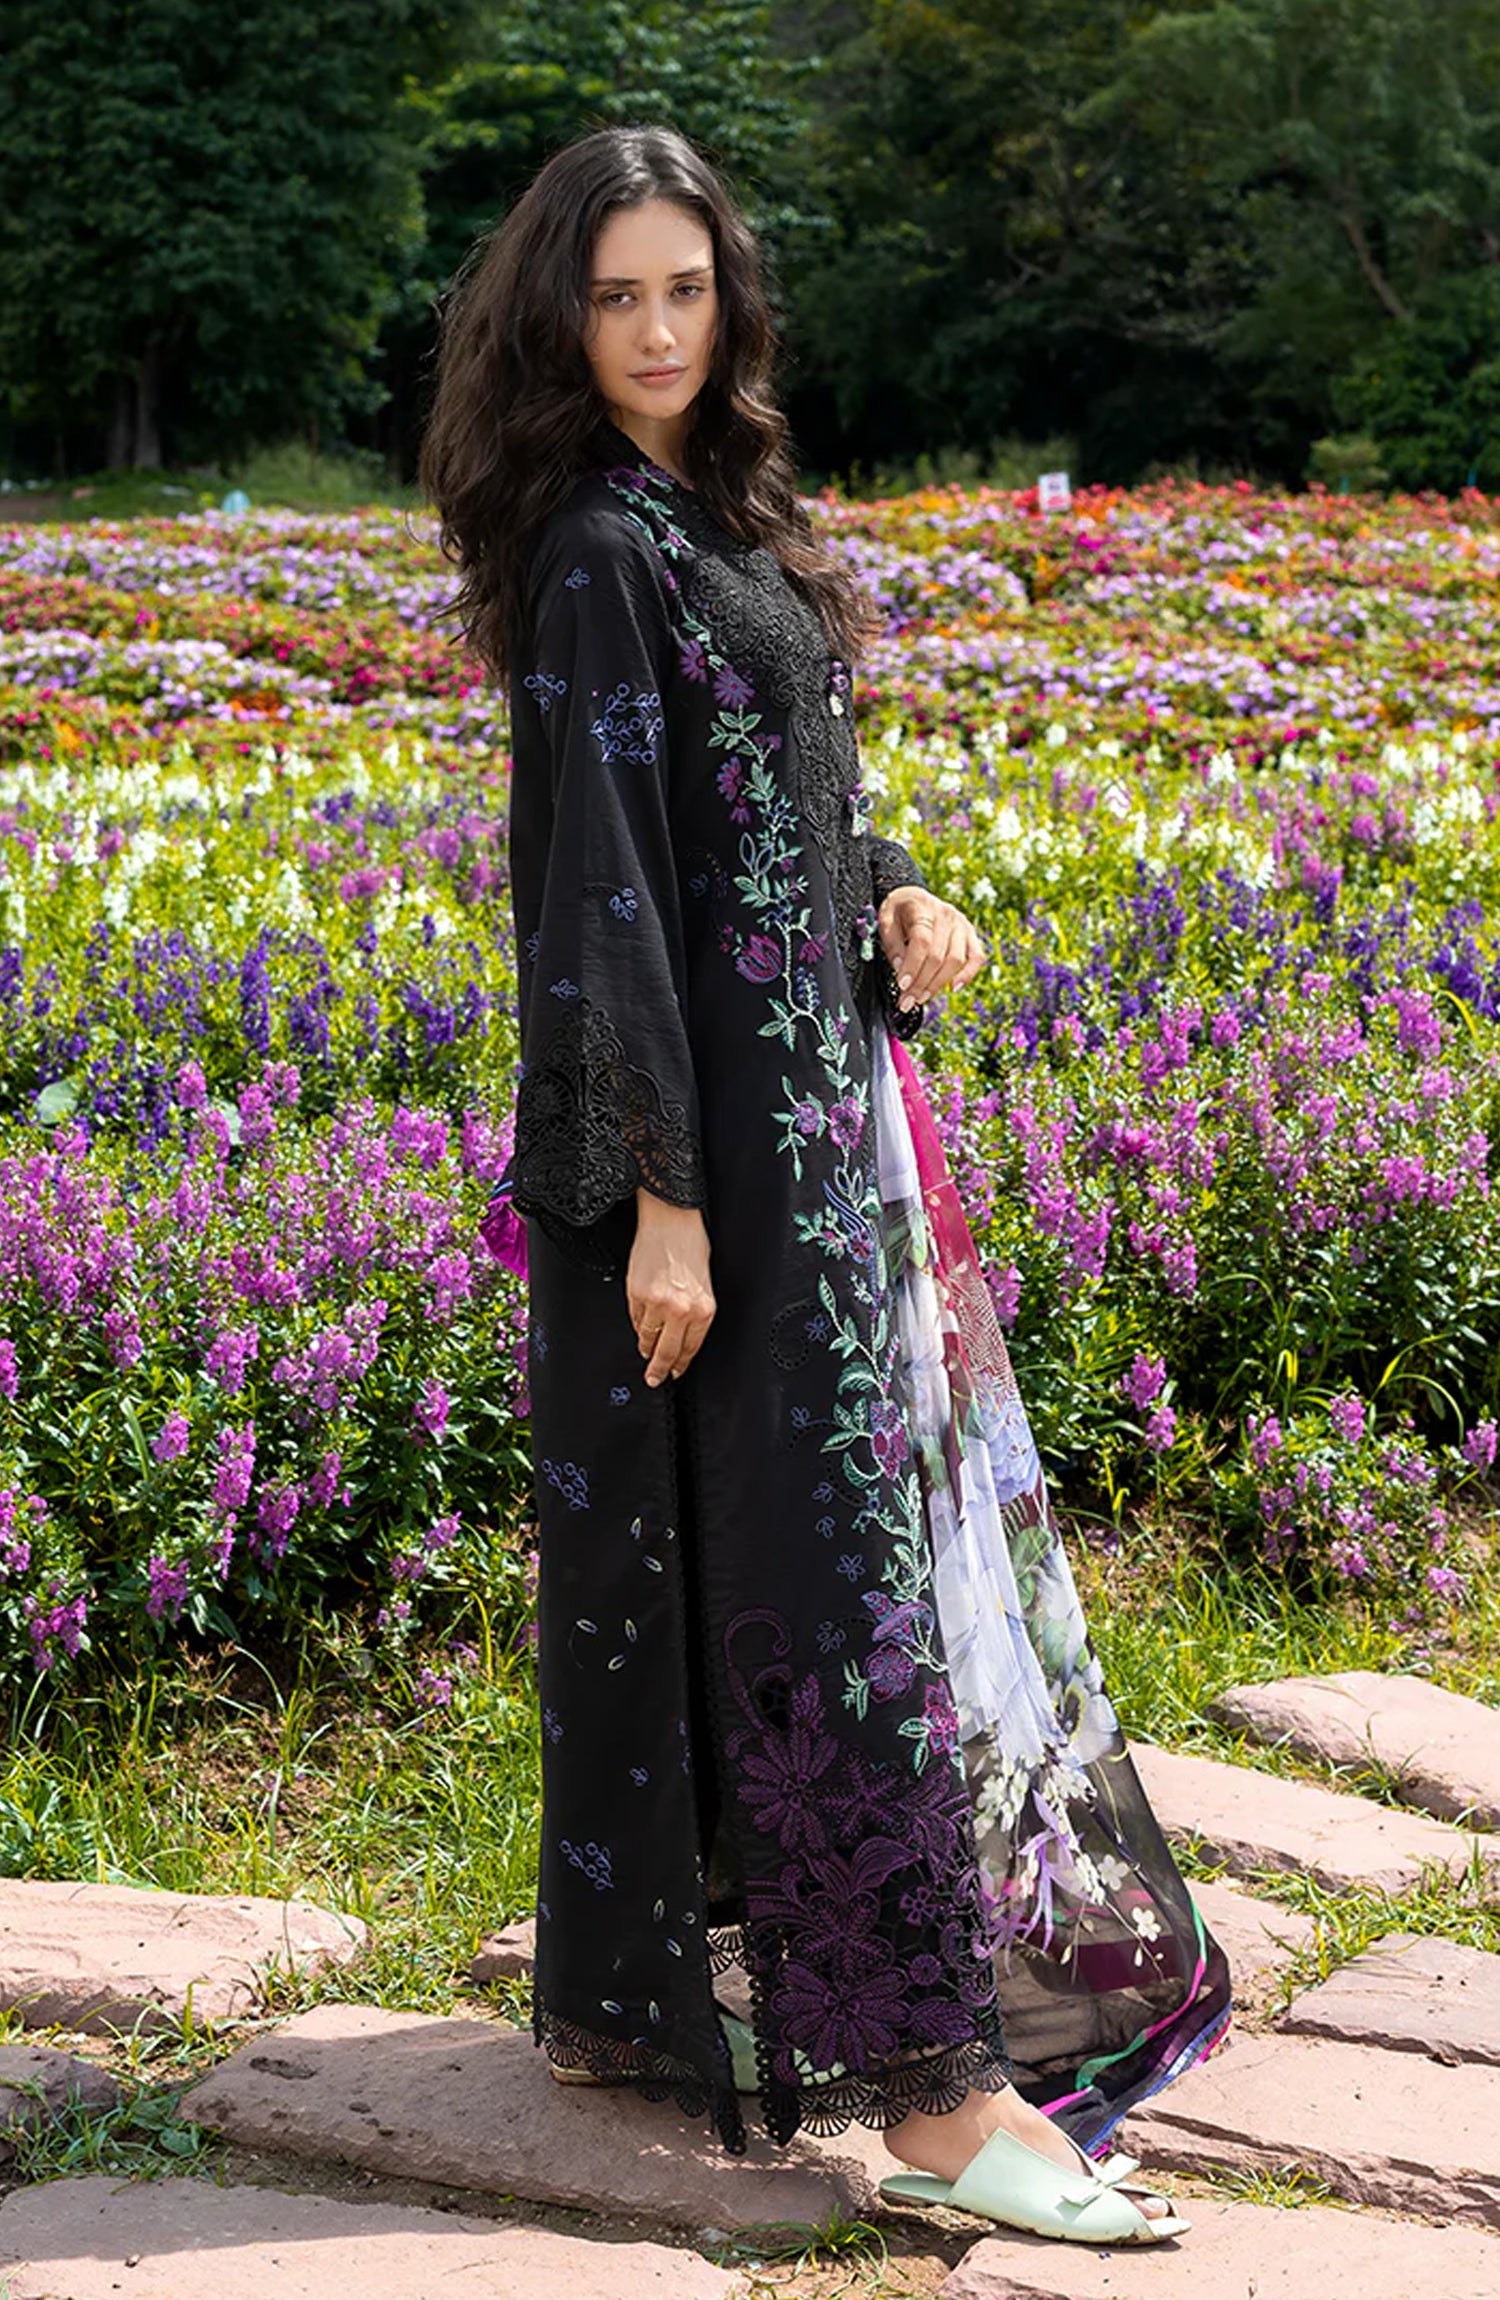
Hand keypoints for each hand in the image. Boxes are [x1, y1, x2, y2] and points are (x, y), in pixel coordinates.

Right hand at [628, 1191, 715, 1385]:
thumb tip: (679, 1337)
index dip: (680, 1364)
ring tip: (645, 1351)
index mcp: (704, 1310)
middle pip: (667, 1352)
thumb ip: (694, 1312)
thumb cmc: (691, 1246)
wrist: (671, 1221)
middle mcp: (682, 1311)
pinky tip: (640, 1323)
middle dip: (659, 1370)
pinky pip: (634, 1319)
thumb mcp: (704, 1284)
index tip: (673, 1373)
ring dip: (645, 1346)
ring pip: (647, 1337)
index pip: (690, 1349)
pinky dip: (636, 1323)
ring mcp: (657, 1305)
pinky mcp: (637, 1295)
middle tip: (654, 1379)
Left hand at [878, 886, 987, 1011]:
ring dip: (938, 984)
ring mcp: (961, 924)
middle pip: (938, 955)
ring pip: (955, 960)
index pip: (922, 941)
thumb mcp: (885, 921)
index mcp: (923, 908)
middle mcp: (946, 915)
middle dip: (921, 983)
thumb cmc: (899, 911)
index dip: (912, 966)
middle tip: (907, 1001)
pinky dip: (968, 974)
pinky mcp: (970, 934)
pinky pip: (976, 957)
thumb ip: (892, 944)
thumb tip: (901, 969)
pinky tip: (953, 988)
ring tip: (921, 998)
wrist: (914, 896)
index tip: (902, 985)